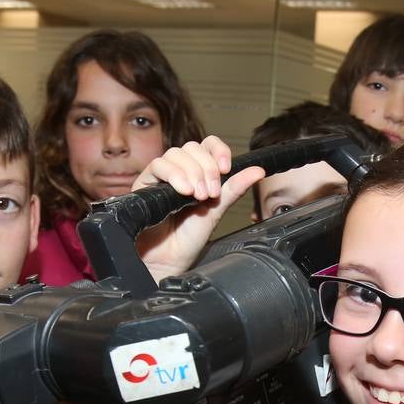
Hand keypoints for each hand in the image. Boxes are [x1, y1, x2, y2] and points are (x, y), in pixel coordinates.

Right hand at [131, 136, 265, 281]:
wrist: (170, 258)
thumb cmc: (189, 237)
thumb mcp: (217, 210)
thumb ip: (235, 188)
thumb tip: (258, 170)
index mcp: (198, 173)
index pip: (207, 145)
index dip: (218, 150)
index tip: (226, 167)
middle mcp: (179, 170)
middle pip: (193, 147)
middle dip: (207, 168)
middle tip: (211, 194)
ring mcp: (162, 176)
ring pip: (176, 154)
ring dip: (192, 173)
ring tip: (198, 197)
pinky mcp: (145, 182)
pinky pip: (158, 165)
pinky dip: (174, 175)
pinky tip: (184, 192)